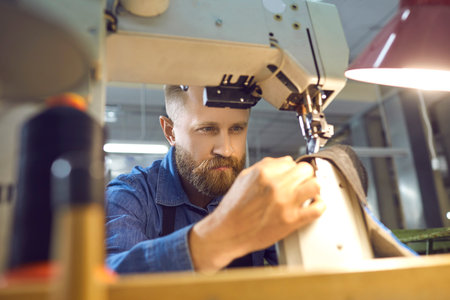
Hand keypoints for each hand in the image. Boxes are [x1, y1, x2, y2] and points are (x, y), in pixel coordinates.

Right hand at [189, 156, 324, 271]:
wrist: (228, 232)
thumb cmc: (234, 208)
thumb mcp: (244, 178)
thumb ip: (265, 167)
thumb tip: (283, 162)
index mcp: (264, 173)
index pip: (290, 161)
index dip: (291, 169)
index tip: (291, 175)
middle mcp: (276, 185)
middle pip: (306, 170)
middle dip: (303, 176)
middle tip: (299, 183)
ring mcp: (285, 202)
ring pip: (315, 185)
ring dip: (312, 188)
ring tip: (306, 194)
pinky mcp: (292, 220)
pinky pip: (317, 208)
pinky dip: (318, 206)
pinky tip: (311, 206)